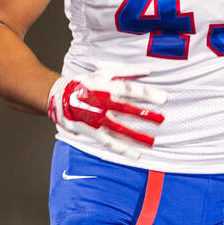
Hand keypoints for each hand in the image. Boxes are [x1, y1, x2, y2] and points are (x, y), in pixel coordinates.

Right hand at [47, 71, 166, 159]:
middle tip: (162, 119)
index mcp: (105, 86)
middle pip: (125, 109)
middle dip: (144, 114)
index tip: (164, 98)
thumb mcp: (104, 73)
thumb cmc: (86, 83)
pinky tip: (136, 155)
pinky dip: (122, 149)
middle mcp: (100, 103)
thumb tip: (149, 70)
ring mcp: (95, 118)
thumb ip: (127, 71)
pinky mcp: (91, 131)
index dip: (146, 93)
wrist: (59, 98)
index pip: (129, 89)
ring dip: (136, 135)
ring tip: (153, 142)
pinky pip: (108, 142)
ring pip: (118, 128)